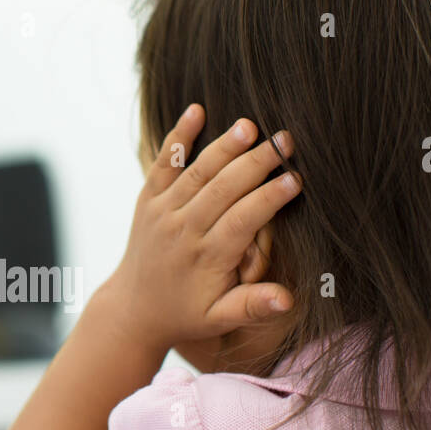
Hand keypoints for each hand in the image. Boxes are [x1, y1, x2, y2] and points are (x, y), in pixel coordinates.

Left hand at [100, 104, 301, 353]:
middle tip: (287, 140)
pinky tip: (196, 110)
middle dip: (256, 163)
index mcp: (206, 258)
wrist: (134, 309)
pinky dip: (177, 137)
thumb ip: (252, 306)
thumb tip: (287, 300)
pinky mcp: (147, 200)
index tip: (296, 180)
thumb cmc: (186, 313)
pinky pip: (163, 164)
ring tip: (250, 125)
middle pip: (222, 189)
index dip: (270, 199)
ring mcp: (162, 212)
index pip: (243, 221)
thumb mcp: (219, 319)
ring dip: (223, 146)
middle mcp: (182, 230)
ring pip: (197, 173)